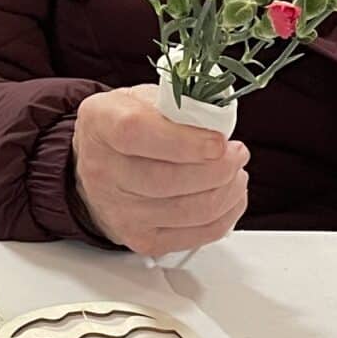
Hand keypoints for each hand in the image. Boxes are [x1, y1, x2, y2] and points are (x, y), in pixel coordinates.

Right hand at [72, 85, 249, 257]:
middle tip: (237, 153)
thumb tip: (220, 123)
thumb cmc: (126, 127)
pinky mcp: (141, 238)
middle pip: (167, 180)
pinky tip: (229, 195)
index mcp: (100, 124)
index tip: (218, 142)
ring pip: (189, 210)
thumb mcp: (144, 99)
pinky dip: (225, 215)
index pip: (137, 133)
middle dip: (219, 168)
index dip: (184, 141)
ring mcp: (120, 211)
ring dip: (226, 191)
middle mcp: (102, 171)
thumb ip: (178, 105)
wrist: (99, 165)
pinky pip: (196, 234)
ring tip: (235, 172)